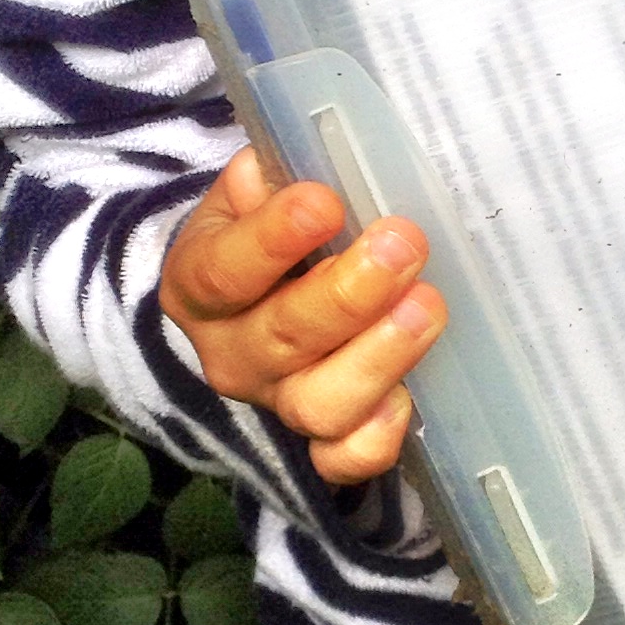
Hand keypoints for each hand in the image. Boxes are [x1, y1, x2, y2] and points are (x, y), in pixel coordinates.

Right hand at [159, 148, 446, 483]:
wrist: (252, 307)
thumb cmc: (265, 237)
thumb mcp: (248, 201)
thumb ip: (264, 182)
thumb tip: (279, 163)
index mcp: (199, 287)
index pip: (225, 271)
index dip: (273, 238)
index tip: (324, 202)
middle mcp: (232, 355)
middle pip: (282, 337)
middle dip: (348, 292)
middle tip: (402, 244)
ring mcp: (278, 403)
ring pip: (318, 404)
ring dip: (378, 357)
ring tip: (424, 307)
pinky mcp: (321, 443)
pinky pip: (343, 461)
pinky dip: (375, 439)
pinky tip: (407, 398)